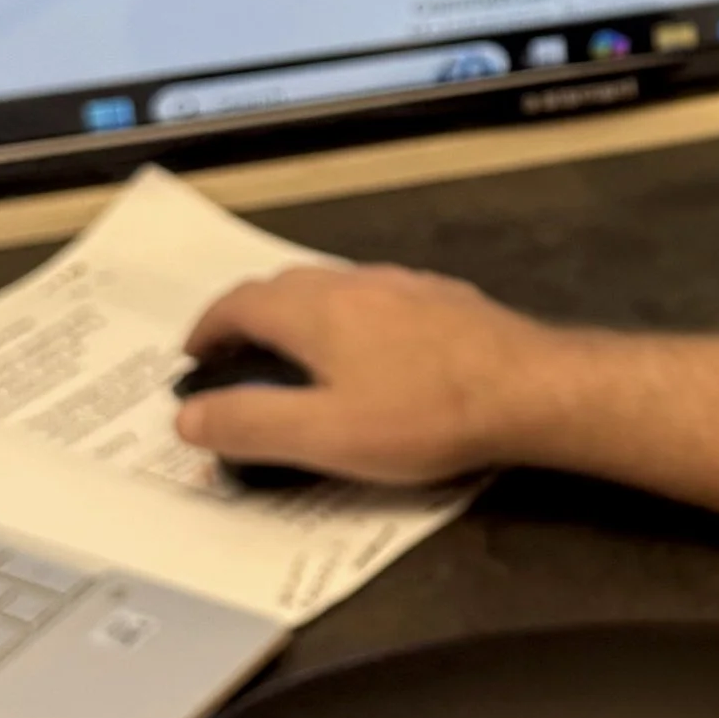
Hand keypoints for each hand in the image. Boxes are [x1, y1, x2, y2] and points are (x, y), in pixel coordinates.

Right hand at [175, 264, 554, 484]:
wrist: (530, 388)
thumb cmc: (423, 415)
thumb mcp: (323, 435)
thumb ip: (249, 424)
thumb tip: (188, 417)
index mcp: (316, 308)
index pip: (238, 302)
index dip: (206, 329)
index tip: (193, 359)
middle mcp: (356, 281)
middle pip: (283, 288)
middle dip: (249, 321)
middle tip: (237, 364)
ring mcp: (405, 284)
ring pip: (333, 289)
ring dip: (300, 318)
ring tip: (295, 363)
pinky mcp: (444, 299)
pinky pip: (377, 300)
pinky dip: (349, 322)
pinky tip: (369, 358)